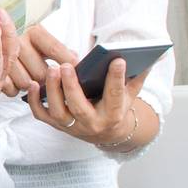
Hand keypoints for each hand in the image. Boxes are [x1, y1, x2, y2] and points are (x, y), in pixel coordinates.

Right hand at [1, 22, 77, 96]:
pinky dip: (17, 89)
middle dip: (47, 79)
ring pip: (27, 84)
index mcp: (33, 32)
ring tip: (30, 77)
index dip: (68, 62)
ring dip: (31, 85)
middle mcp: (17, 42)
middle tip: (48, 77)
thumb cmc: (27, 41)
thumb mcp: (44, 39)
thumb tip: (76, 62)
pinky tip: (17, 81)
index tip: (78, 70)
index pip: (55, 49)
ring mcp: (3, 57)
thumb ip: (60, 50)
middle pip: (42, 73)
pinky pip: (12, 90)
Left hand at [25, 57, 148, 143]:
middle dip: (72, 87)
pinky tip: (33, 84)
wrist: (106, 133)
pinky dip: (34, 101)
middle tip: (66, 65)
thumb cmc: (118, 105)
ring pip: (58, 112)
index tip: (118, 60)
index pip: (116, 96)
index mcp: (113, 115)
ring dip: (52, 91)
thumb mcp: (131, 93)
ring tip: (52, 69)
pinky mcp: (56, 125)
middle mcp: (92, 124)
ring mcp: (72, 126)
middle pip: (79, 107)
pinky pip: (41, 115)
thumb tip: (154, 55)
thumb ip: (138, 75)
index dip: (117, 78)